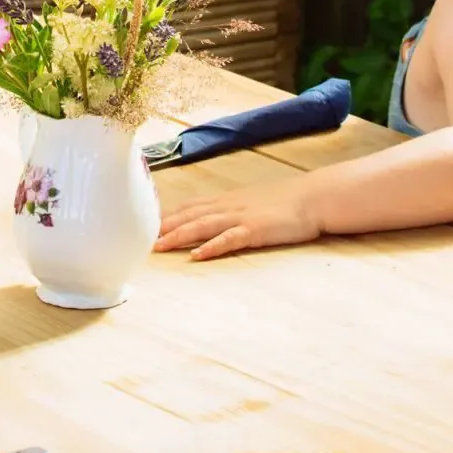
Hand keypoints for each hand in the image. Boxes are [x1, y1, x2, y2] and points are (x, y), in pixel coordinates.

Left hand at [154, 177, 322, 260]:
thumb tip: (208, 219)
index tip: (142, 225)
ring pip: (203, 225)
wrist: (313, 197)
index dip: (165, 216)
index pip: (188, 206)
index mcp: (225, 200)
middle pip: (189, 215)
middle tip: (139, 239)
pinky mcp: (256, 230)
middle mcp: (228, 205)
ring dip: (179, 235)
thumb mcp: (250, 202)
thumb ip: (228, 210)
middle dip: (163, 227)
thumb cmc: (283, 201)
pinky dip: (213, 247)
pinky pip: (230, 239)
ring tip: (159, 247)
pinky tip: (198, 255)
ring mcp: (242, 217)